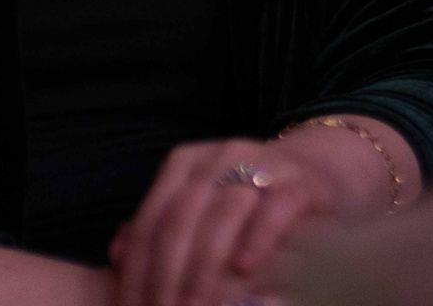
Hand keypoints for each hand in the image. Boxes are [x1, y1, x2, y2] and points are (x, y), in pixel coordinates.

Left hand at [111, 137, 339, 305]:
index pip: (151, 220)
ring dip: (205, 267)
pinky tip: (245, 268)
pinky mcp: (299, 182)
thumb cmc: (247, 203)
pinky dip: (257, 238)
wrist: (317, 173)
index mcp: (184, 163)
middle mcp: (218, 156)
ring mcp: (261, 164)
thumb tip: (115, 255)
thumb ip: (161, 228)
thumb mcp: (200, 207)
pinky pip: (275, 209)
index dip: (138, 271)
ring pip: (223, 214)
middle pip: (181, 219)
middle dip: (166, 276)